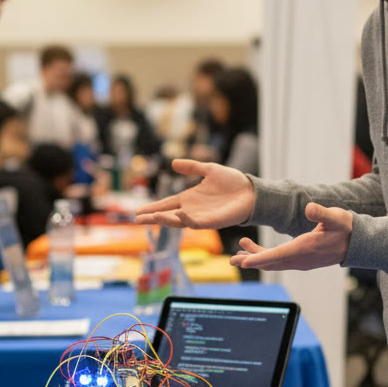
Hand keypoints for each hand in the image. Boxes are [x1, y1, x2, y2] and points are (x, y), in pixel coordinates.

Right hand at [133, 159, 253, 229]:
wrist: (251, 191)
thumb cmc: (232, 182)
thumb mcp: (209, 169)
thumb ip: (192, 167)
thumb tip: (174, 163)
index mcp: (189, 198)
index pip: (166, 204)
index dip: (152, 208)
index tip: (137, 211)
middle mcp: (191, 209)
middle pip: (167, 215)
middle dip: (152, 217)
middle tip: (136, 219)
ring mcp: (201, 217)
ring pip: (178, 222)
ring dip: (165, 220)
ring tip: (152, 217)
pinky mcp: (212, 222)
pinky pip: (196, 223)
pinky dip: (186, 220)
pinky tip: (177, 215)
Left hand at [229, 203, 352, 271]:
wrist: (357, 242)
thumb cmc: (346, 228)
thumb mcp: (336, 217)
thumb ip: (322, 213)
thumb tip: (309, 208)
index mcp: (305, 249)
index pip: (278, 256)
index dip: (259, 259)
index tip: (244, 263)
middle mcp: (300, 259)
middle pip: (270, 262)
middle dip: (250, 261)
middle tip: (231, 261)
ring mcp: (300, 261)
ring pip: (272, 262)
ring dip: (254, 257)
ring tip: (237, 254)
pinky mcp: (300, 259)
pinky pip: (277, 259)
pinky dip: (263, 255)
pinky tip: (252, 248)